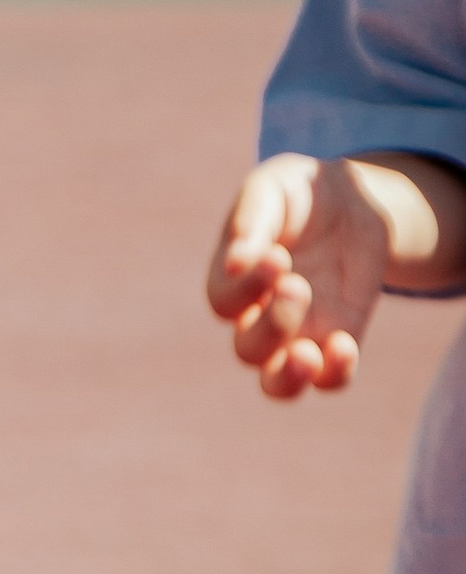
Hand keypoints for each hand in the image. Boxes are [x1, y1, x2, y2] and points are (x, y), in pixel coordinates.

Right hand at [206, 154, 391, 398]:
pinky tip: (344, 345)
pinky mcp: (338, 338)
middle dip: (272, 325)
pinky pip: (330, 380)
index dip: (245, 288)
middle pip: (248, 350)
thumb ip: (251, 219)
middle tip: (298, 284)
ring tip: (308, 354)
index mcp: (233, 278)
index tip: (277, 255)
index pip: (223, 301)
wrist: (351, 200)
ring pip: (277, 385)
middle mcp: (258, 314)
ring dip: (289, 376)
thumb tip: (234, 262)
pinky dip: (334, 373)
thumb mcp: (273, 188)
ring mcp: (300, 333)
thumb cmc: (298, 192)